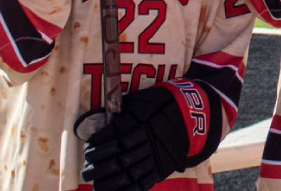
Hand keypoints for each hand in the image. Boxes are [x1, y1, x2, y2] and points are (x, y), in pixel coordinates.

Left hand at [75, 80, 218, 190]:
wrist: (194, 114)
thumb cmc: (163, 103)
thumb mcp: (144, 99)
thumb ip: (124, 111)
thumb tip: (102, 122)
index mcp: (146, 123)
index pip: (118, 136)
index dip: (101, 143)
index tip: (89, 147)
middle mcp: (151, 141)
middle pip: (122, 157)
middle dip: (101, 165)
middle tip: (87, 168)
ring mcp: (158, 156)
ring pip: (132, 173)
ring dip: (111, 181)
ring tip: (97, 184)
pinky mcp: (163, 167)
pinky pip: (145, 182)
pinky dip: (129, 190)